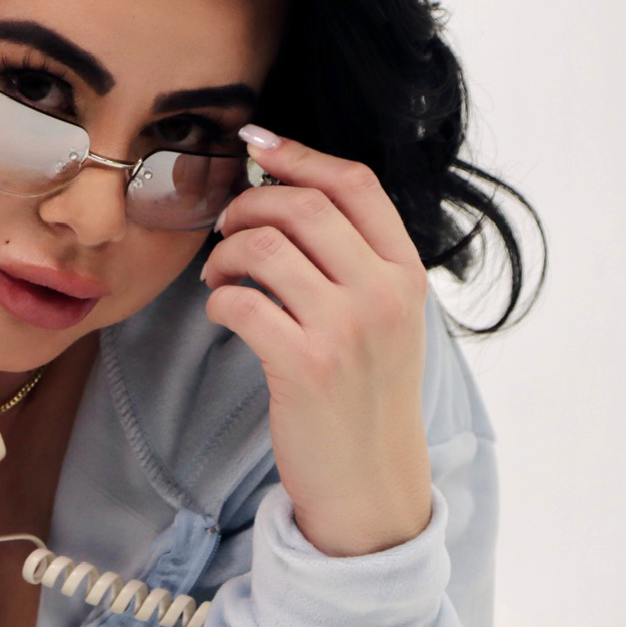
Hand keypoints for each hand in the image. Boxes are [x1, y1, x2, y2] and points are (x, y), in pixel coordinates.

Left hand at [200, 127, 433, 556]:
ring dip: (224, 253)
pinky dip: (218, 299)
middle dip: (247, 204)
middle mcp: (384, 294)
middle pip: (302, 205)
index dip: (299, 154)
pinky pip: (240, 300)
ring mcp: (346, 328)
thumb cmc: (367, 395)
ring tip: (220, 276)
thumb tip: (292, 190)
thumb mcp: (388, 319)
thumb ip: (358, 260)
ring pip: (264, 245)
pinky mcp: (304, 364)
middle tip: (226, 227)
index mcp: (408, 274)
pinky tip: (222, 312)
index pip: (355, 184)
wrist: (371, 483)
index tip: (257, 143)